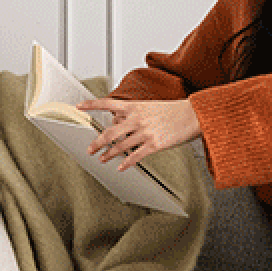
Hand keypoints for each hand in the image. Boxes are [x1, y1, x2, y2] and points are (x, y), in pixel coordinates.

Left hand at [79, 98, 201, 171]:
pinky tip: (120, 167)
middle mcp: (136, 119)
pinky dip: (126, 163)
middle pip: (110, 132)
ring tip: (102, 159)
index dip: (91, 105)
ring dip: (109, 154)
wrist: (192, 115)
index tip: (79, 106)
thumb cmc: (171, 111)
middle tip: (89, 149)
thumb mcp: (148, 107)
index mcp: (134, 107)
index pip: (107, 103)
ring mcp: (145, 132)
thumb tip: (117, 120)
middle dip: (97, 142)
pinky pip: (136, 156)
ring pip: (120, 146)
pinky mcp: (154, 144)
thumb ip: (132, 114)